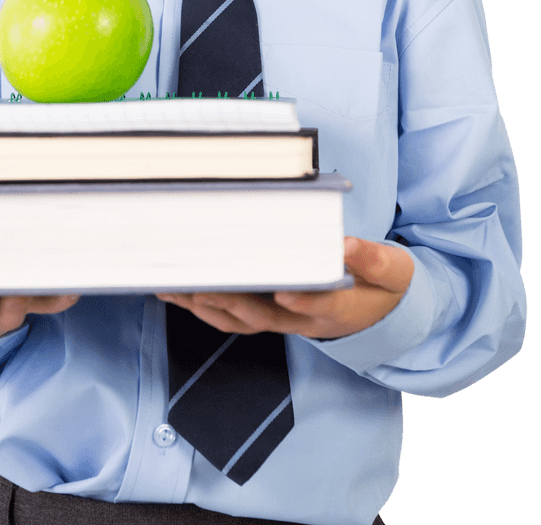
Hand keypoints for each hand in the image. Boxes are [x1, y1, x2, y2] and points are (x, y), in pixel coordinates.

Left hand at [156, 237, 413, 338]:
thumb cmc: (382, 286)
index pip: (313, 305)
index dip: (297, 301)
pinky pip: (231, 318)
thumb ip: (372, 259)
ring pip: (239, 319)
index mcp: (336, 307)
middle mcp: (302, 319)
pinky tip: (180, 292)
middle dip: (229, 300)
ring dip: (205, 305)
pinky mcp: (268, 315)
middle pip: (261, 315)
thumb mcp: (392, 270)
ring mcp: (282, 320)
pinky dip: (204, 307)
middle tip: (201, 282)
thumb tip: (347, 244)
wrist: (377, 312)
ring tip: (174, 286)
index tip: (281, 291)